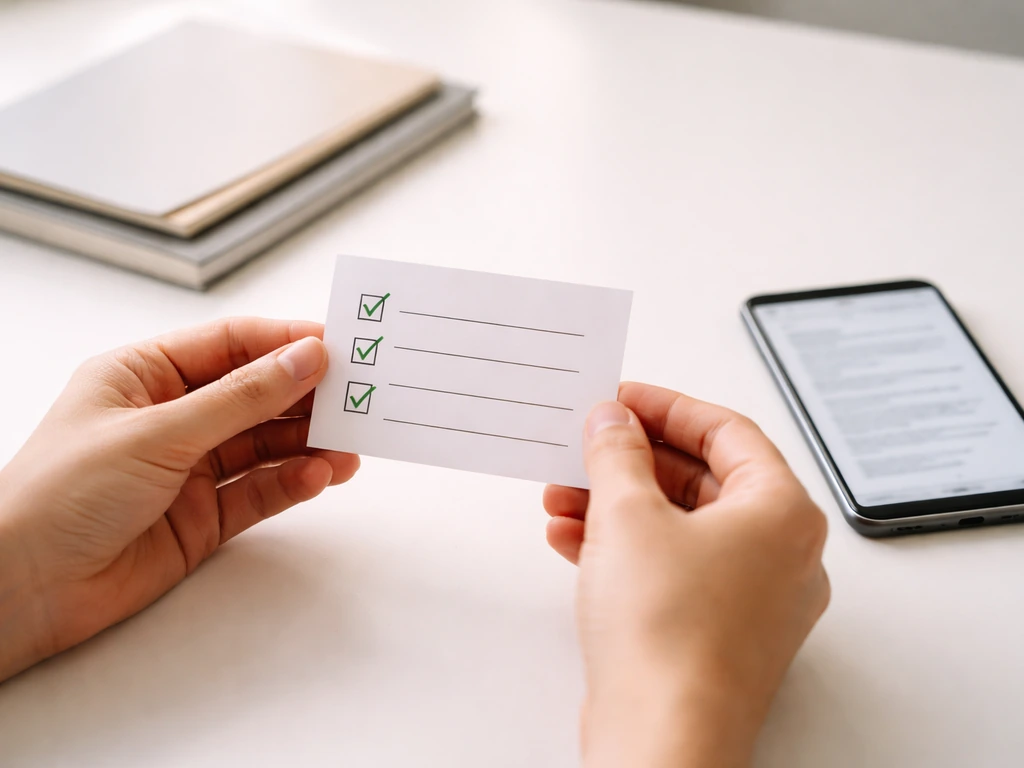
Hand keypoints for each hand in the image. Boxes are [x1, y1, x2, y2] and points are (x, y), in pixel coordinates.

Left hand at [0, 318, 358, 681]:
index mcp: (145, 375)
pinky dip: (292, 482)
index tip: (337, 346)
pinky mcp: (204, 516)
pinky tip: (319, 476)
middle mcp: (172, 417)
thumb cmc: (58, 495)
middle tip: (358, 395)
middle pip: (256, 394)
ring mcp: (190, 468)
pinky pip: (260, 490)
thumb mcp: (157, 432)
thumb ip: (240, 399)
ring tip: (350, 444)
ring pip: (265, 444)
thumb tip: (304, 359)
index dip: (285, 342)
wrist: (23, 590)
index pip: (230, 345)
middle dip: (306, 395)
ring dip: (309, 442)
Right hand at [544, 383, 828, 767]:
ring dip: (618, 507)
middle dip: (631, 463)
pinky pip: (674, 570)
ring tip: (562, 497)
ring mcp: (753, 599)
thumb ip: (618, 452)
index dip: (667, 407)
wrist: (663, 737)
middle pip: (702, 479)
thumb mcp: (629, 514)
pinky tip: (573, 542)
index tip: (622, 399)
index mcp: (783, 512)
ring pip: (681, 527)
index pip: (727, 431)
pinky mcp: (719, 632)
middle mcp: (781, 554)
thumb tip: (613, 421)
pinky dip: (626, 550)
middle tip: (587, 446)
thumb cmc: (668, 635)